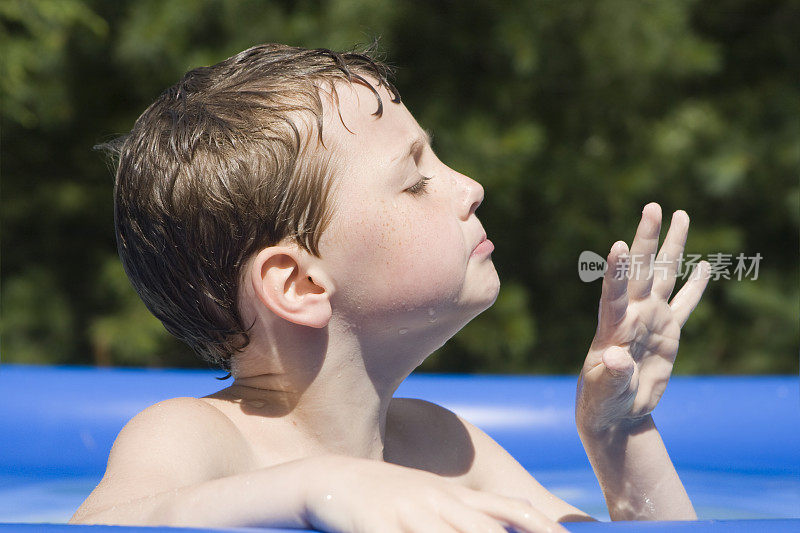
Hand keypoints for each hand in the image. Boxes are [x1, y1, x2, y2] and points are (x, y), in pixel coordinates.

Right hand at [303, 455, 567, 532]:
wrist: (329, 479)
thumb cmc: (385, 498)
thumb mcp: (428, 500)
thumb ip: (463, 517)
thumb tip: (503, 525)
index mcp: (454, 495)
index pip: (513, 509)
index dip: (546, 529)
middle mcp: (439, 500)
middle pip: (490, 532)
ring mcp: (409, 513)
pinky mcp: (378, 526)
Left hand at [576, 202, 709, 435]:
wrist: (615, 412)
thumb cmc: (602, 401)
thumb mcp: (604, 392)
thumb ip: (611, 375)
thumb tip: (618, 358)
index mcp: (613, 327)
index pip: (614, 292)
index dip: (617, 270)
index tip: (620, 245)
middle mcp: (632, 315)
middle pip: (641, 270)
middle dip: (648, 239)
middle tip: (653, 206)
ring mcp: (651, 320)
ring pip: (664, 276)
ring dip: (671, 247)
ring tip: (680, 215)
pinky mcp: (669, 333)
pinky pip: (684, 305)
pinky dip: (695, 287)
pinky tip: (703, 266)